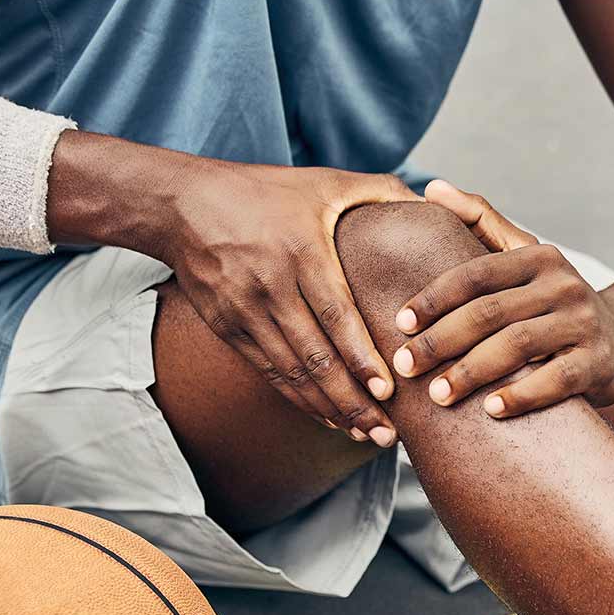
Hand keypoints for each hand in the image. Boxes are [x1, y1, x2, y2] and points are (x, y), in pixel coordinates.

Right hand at [164, 162, 418, 445]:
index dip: (361, 356)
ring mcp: (244, 310)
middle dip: (352, 400)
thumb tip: (431, 203)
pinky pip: (269, 372)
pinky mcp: (227, 327)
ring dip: (329, 408)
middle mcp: (271, 285)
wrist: (182, 204)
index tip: (387, 390)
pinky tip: (327, 416)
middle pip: (316, 355)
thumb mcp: (323, 181)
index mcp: (301, 251)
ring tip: (365, 432)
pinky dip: (299, 398)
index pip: (336, 314)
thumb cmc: (264, 190)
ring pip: (292, 372)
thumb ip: (381, 191)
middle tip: (387, 432)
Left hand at [393, 180, 613, 418]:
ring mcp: (583, 323)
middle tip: (406, 367)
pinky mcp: (597, 363)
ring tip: (438, 395)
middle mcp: (563, 284)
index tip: (399, 324)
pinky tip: (490, 410)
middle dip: (441, 341)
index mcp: (537, 256)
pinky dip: (521, 395)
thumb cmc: (554, 300)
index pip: (476, 274)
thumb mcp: (524, 256)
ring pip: (517, 345)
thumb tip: (430, 188)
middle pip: (490, 312)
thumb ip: (478, 221)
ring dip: (472, 372)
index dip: (434, 298)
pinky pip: (555, 380)